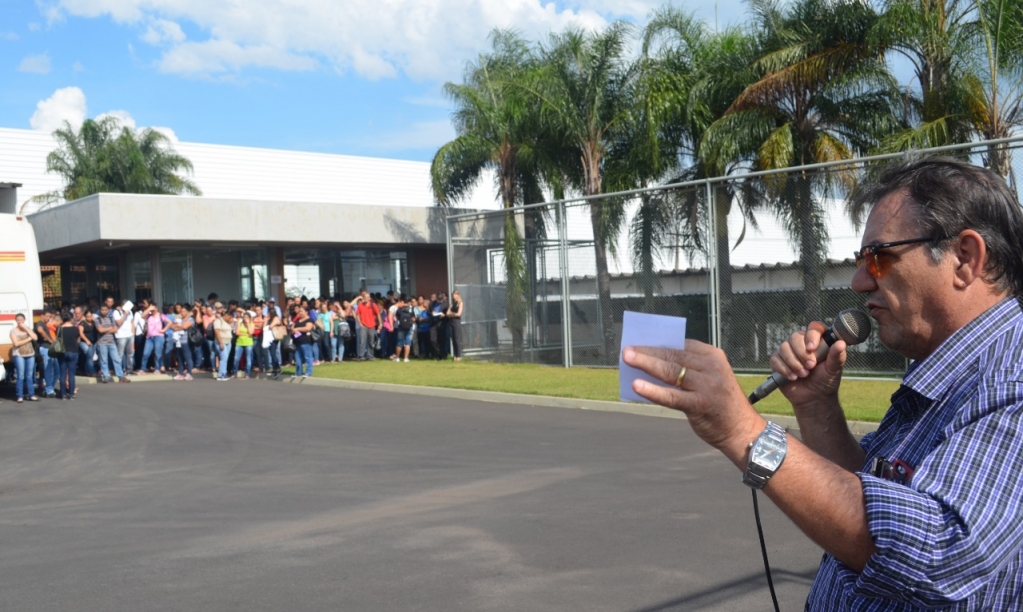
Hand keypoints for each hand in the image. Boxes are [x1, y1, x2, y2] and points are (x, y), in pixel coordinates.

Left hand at [622, 341, 763, 459]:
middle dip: (648, 352)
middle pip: (673, 356)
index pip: (681, 344)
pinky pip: (671, 396)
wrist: (741, 431)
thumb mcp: (710, 378)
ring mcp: (707, 385)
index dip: (658, 343)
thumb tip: (652, 362)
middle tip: (627, 350)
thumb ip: (688, 369)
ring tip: (628, 359)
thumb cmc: (719, 403)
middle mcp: (711, 367)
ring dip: (646, 364)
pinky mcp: (700, 404)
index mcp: (713, 356)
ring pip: (670, 371)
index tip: (640, 342)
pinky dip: (652, 390)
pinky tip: (637, 386)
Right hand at [769, 322, 846, 409]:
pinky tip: (793, 377)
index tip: (812, 348)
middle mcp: (802, 343)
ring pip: (784, 347)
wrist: (813, 398)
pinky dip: (784, 369)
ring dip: (793, 363)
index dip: (811, 336)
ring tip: (803, 374)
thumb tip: (841, 343)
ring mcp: (788, 351)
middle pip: (795, 337)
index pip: (813, 328)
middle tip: (810, 367)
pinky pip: (775, 359)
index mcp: (818, 340)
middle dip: (802, 354)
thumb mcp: (833, 369)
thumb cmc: (826, 381)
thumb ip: (837, 356)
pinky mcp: (778, 361)